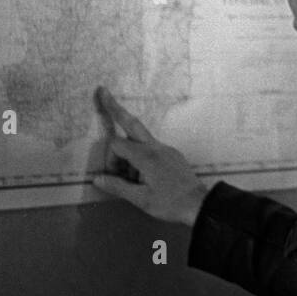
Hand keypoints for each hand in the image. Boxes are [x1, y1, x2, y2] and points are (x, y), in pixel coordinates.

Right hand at [92, 86, 208, 226]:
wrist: (199, 205)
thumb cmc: (170, 203)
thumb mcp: (141, 198)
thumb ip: (117, 186)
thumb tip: (97, 178)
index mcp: (147, 156)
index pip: (118, 145)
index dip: (110, 159)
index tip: (113, 176)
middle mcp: (157, 147)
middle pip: (132, 123)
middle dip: (116, 108)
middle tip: (103, 91)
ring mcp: (166, 149)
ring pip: (141, 139)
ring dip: (130, 150)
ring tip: (133, 179)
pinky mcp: (172, 155)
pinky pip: (152, 149)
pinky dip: (141, 157)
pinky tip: (143, 177)